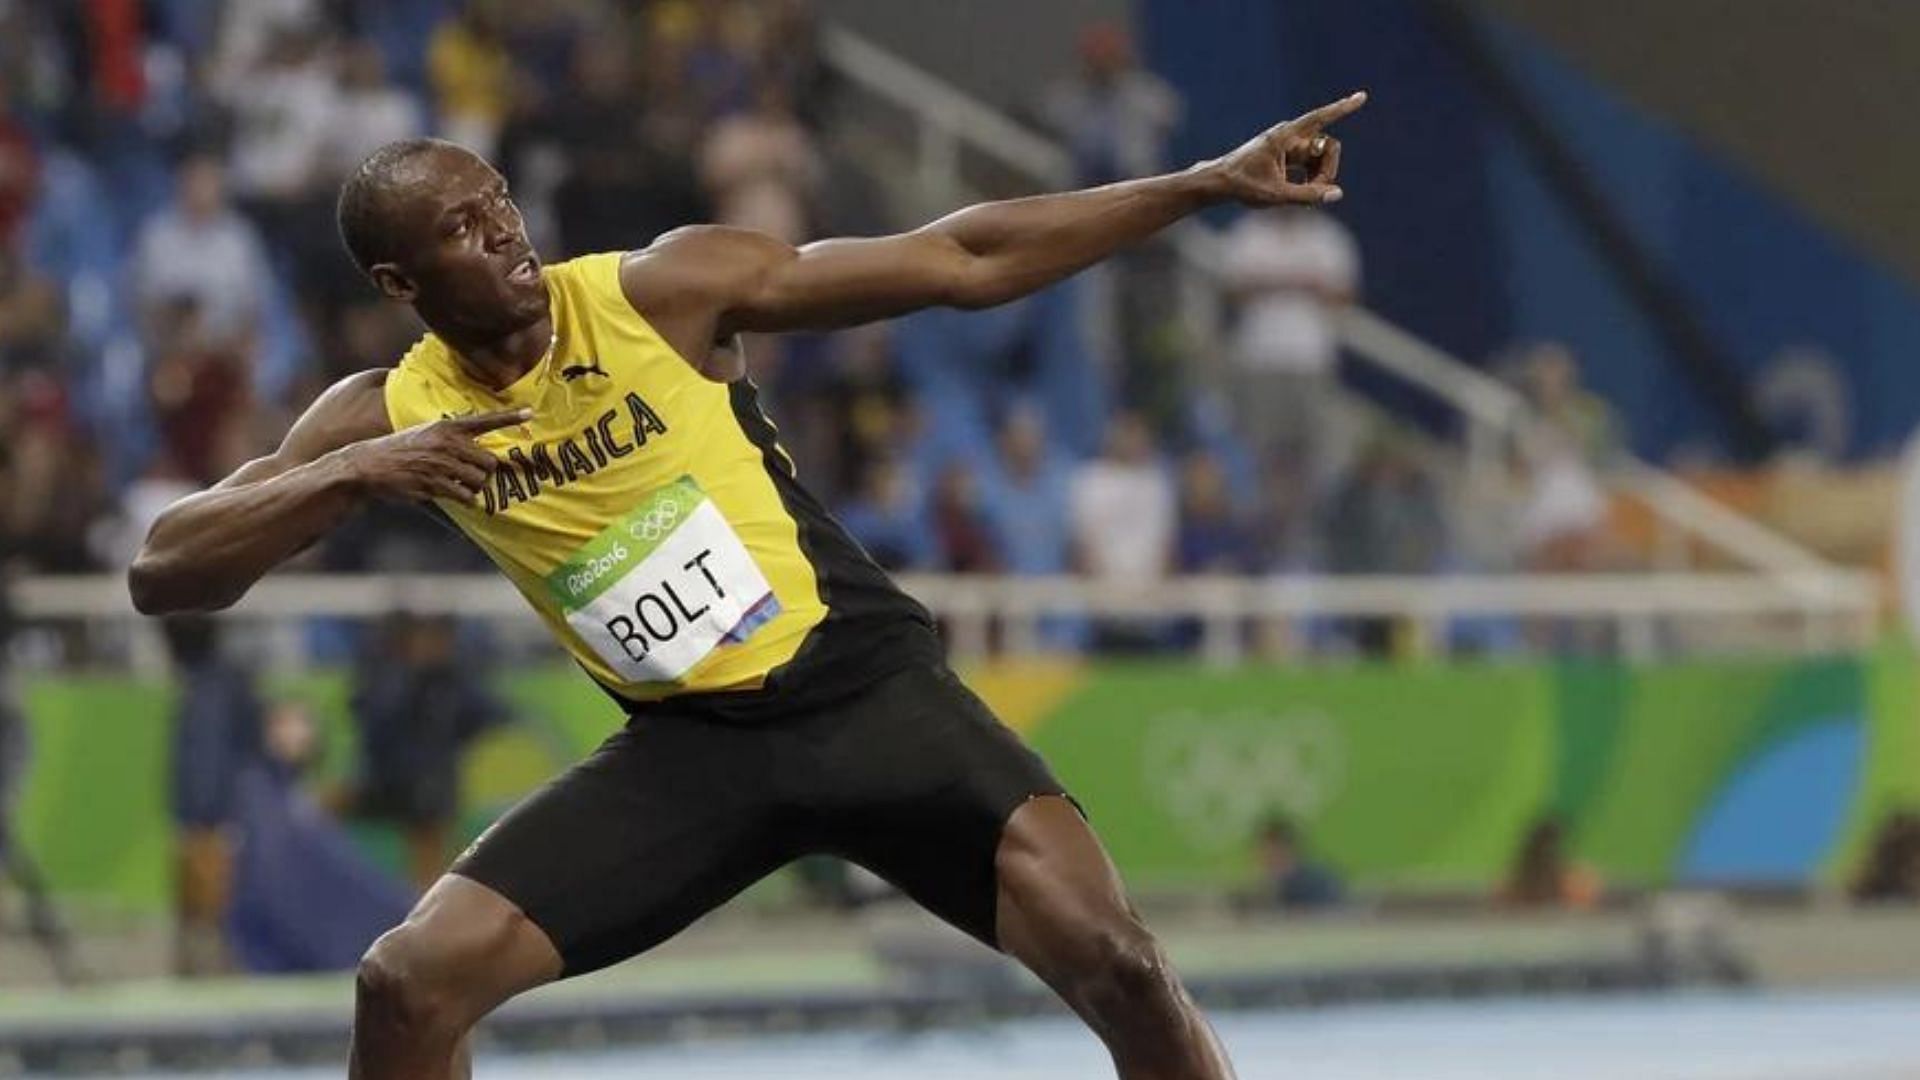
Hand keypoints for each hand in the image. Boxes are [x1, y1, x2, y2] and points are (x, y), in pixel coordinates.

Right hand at [338, 408, 529, 503]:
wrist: (369, 464)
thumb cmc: (403, 449)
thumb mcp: (427, 433)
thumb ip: (454, 440)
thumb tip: (482, 457)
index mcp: (447, 428)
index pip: (485, 421)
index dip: (509, 418)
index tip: (531, 413)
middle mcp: (447, 443)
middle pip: (489, 462)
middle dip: (484, 472)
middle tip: (470, 474)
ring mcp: (441, 464)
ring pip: (479, 481)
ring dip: (474, 487)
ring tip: (458, 483)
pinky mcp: (434, 484)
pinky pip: (465, 496)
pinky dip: (466, 499)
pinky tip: (454, 494)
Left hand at [1203, 91, 1367, 206]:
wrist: (1220, 183)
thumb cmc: (1243, 186)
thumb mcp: (1276, 195)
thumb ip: (1308, 196)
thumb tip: (1337, 193)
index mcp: (1285, 137)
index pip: (1320, 118)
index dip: (1342, 109)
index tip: (1362, 97)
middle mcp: (1290, 136)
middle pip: (1328, 147)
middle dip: (1328, 171)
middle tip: (1315, 194)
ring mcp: (1290, 145)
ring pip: (1321, 158)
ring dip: (1319, 177)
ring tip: (1302, 197)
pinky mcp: (1289, 155)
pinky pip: (1312, 164)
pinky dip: (1311, 179)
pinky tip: (1302, 195)